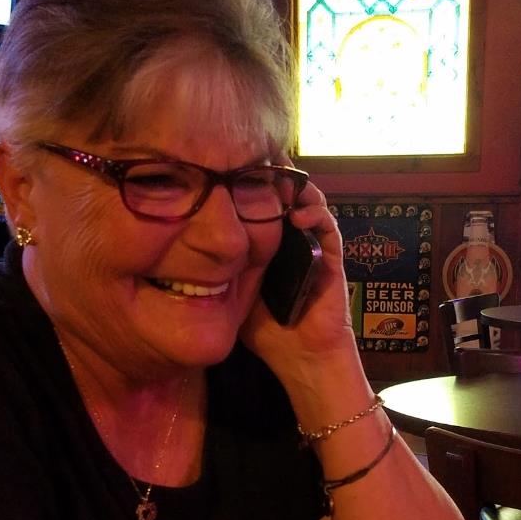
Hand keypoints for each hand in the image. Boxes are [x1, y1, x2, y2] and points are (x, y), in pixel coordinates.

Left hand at [240, 178, 353, 371]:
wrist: (301, 357)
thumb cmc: (267, 330)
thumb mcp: (234, 294)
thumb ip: (221, 271)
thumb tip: (188, 248)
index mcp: (269, 245)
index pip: (262, 203)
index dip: (251, 183)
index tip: (232, 167)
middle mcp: (292, 240)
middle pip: (286, 195)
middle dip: (273, 176)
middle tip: (255, 163)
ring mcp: (313, 246)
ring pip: (309, 202)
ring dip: (296, 188)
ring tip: (277, 181)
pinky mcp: (332, 256)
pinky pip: (328, 227)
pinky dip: (316, 214)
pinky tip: (298, 214)